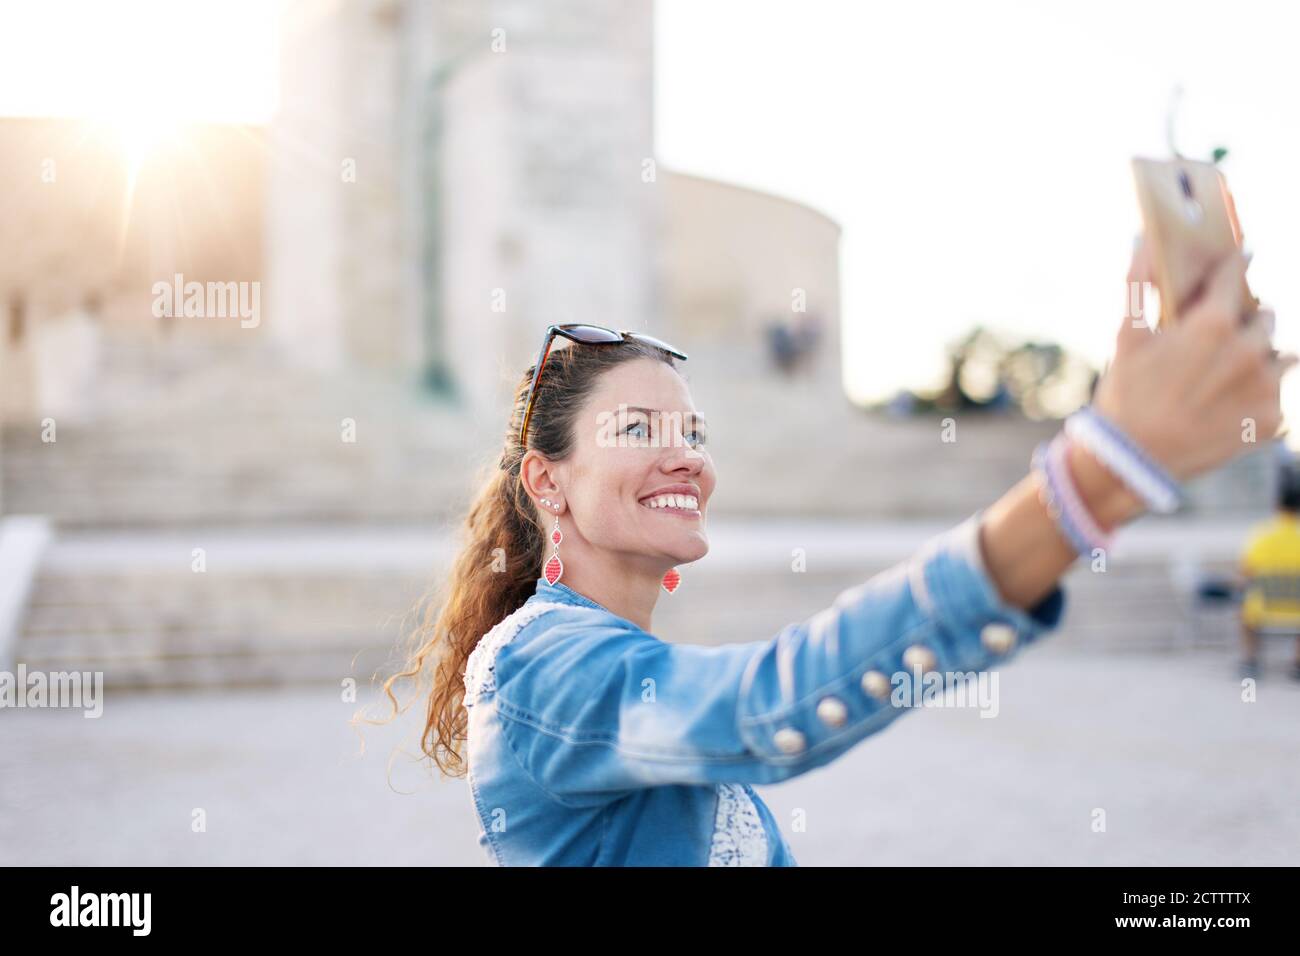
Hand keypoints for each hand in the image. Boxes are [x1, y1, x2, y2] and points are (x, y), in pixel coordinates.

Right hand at [1088, 238, 1297, 483]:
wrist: (1130, 463)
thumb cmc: (1124, 395)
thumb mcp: (1126, 337)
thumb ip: (1138, 283)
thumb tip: (1144, 240)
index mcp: (1214, 324)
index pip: (1237, 274)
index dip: (1233, 266)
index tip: (1235, 263)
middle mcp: (1249, 351)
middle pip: (1266, 315)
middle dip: (1246, 320)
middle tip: (1219, 338)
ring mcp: (1265, 388)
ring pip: (1282, 356)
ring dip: (1261, 358)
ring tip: (1226, 376)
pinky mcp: (1272, 420)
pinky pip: (1277, 396)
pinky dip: (1257, 397)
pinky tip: (1225, 408)